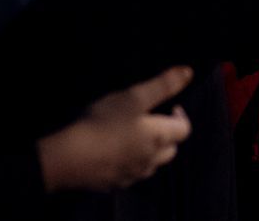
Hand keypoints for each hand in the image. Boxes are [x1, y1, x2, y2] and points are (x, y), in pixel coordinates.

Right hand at [37, 65, 192, 191]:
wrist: (70, 157)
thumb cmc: (104, 122)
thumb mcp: (134, 96)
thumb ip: (163, 85)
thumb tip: (188, 73)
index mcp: (159, 138)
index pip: (184, 130)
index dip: (181, 116)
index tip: (170, 106)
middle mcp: (151, 160)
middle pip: (171, 150)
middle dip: (167, 135)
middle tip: (152, 121)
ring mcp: (133, 175)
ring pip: (151, 164)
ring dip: (150, 151)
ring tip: (134, 136)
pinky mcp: (115, 184)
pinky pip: (130, 174)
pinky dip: (129, 163)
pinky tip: (114, 153)